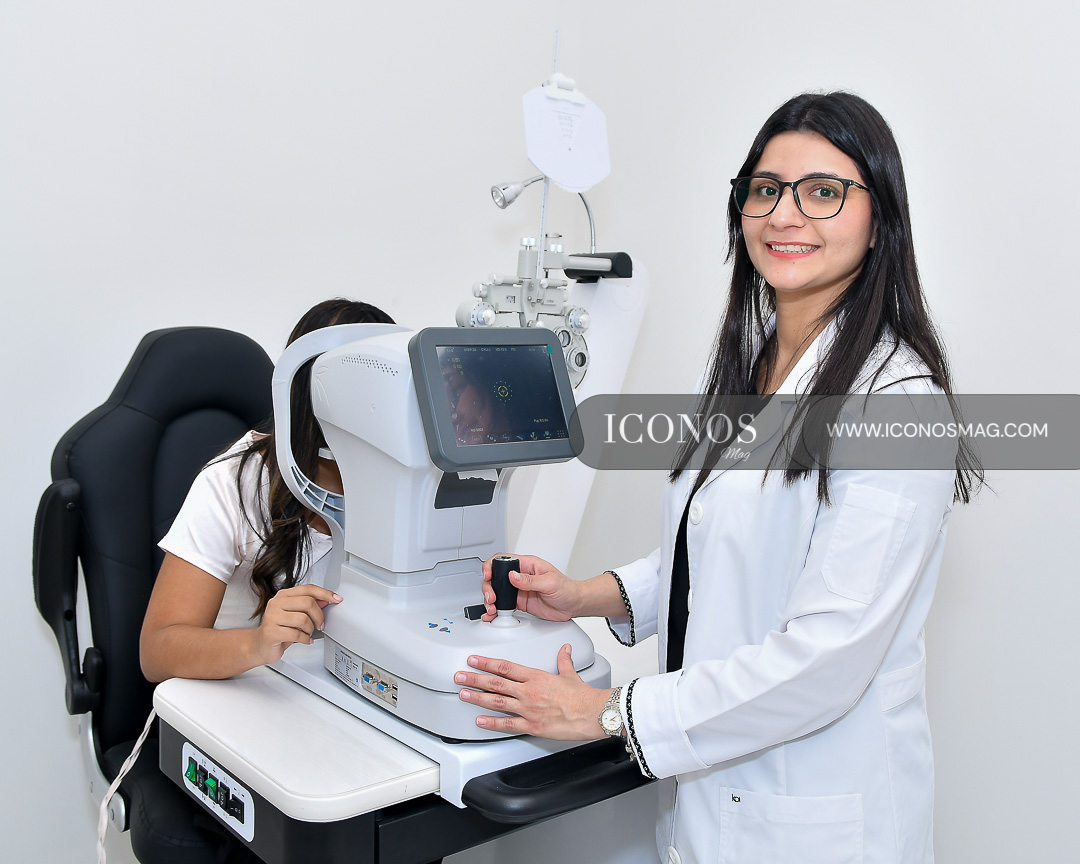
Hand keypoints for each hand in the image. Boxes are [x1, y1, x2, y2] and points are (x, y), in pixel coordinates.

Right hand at [253, 584, 341, 664]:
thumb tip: (326, 600)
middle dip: (319, 616)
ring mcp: (272, 617)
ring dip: (310, 629)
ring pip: (303, 619)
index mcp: (283, 596)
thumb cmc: (279, 629)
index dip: (324, 593)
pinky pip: (297, 634)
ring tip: (307, 633)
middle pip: (308, 603)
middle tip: (320, 624)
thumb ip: (310, 606)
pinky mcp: (271, 632)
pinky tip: (304, 640)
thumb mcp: (296, 615)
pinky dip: (305, 639)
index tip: (336, 599)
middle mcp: (276, 603)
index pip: (308, 589)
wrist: (260, 645)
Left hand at [454, 644, 610, 739]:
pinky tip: (479, 721)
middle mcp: (528, 691)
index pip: (506, 666)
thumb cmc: (583, 696)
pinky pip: (508, 724)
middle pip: (496, 682)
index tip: (474, 660)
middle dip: (475, 679)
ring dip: (477, 697)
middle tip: (459, 676)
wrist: (593, 713)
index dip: (487, 662)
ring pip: (497, 701)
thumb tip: (564, 649)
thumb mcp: (571, 674)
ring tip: (463, 694)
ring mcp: (528, 709)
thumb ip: (563, 661)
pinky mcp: (532, 725)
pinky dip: (492, 723)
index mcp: (536, 676)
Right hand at [481, 554, 580, 621]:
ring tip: (492, 608)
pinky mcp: (520, 603)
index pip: (504, 560)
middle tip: (492, 597)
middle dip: (489, 587)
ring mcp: (519, 590)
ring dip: (491, 600)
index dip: (492, 566)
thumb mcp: (550, 582)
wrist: (573, 605)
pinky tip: (493, 614)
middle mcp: (521, 576)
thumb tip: (512, 576)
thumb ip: (530, 580)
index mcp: (528, 565)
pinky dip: (496, 610)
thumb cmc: (567, 588)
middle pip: (496, 577)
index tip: (489, 575)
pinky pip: (504, 605)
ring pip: (497, 592)